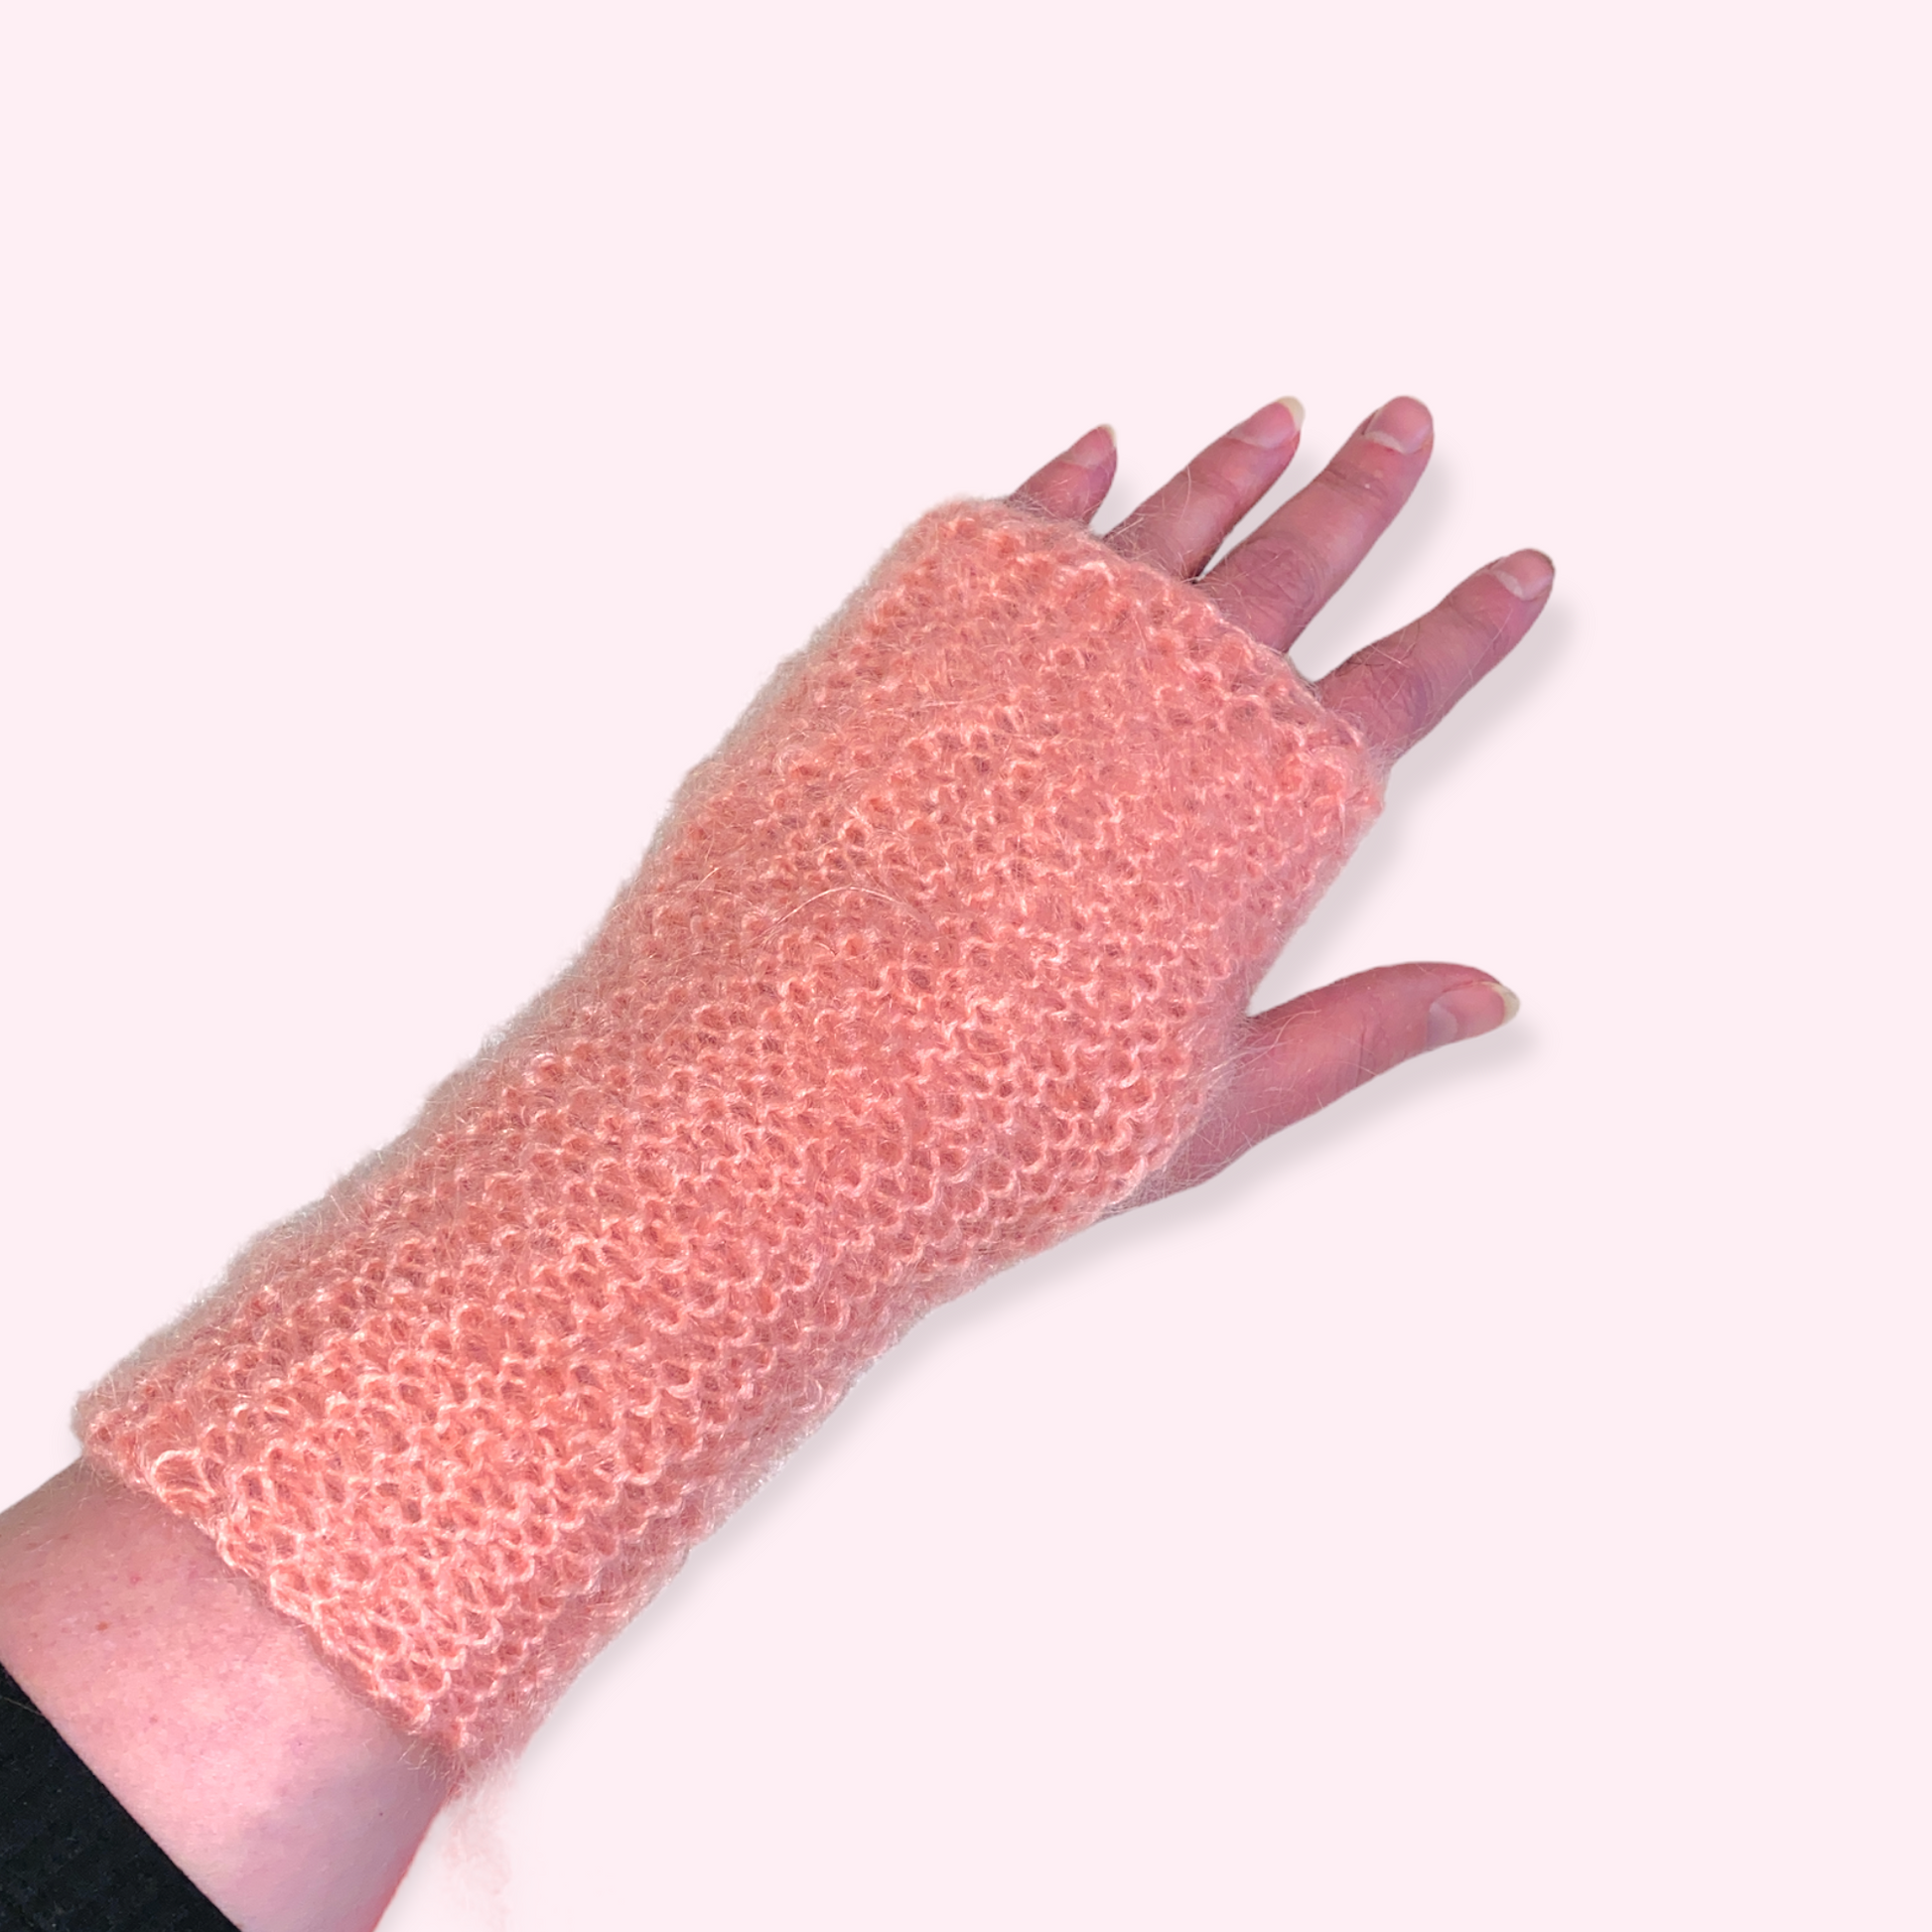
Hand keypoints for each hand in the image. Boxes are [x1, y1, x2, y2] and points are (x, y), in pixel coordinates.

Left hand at [1011, 397, 1550, 1197]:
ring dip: (1236, 465)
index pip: (1408, 689)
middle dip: (1364, 492)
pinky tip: (1102, 447)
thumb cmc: (1007, 1109)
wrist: (797, 1067)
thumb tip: (1491, 997)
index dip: (1473, 629)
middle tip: (1407, 425)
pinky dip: (1072, 477)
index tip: (1522, 568)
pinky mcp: (934, 608)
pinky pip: (1026, 518)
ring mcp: (1059, 635)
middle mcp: (1180, 692)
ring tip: (1285, 420)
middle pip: (1300, 561)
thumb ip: (1363, 1031)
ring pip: (1174, 517)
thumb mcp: (1217, 1102)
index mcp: (1270, 803)